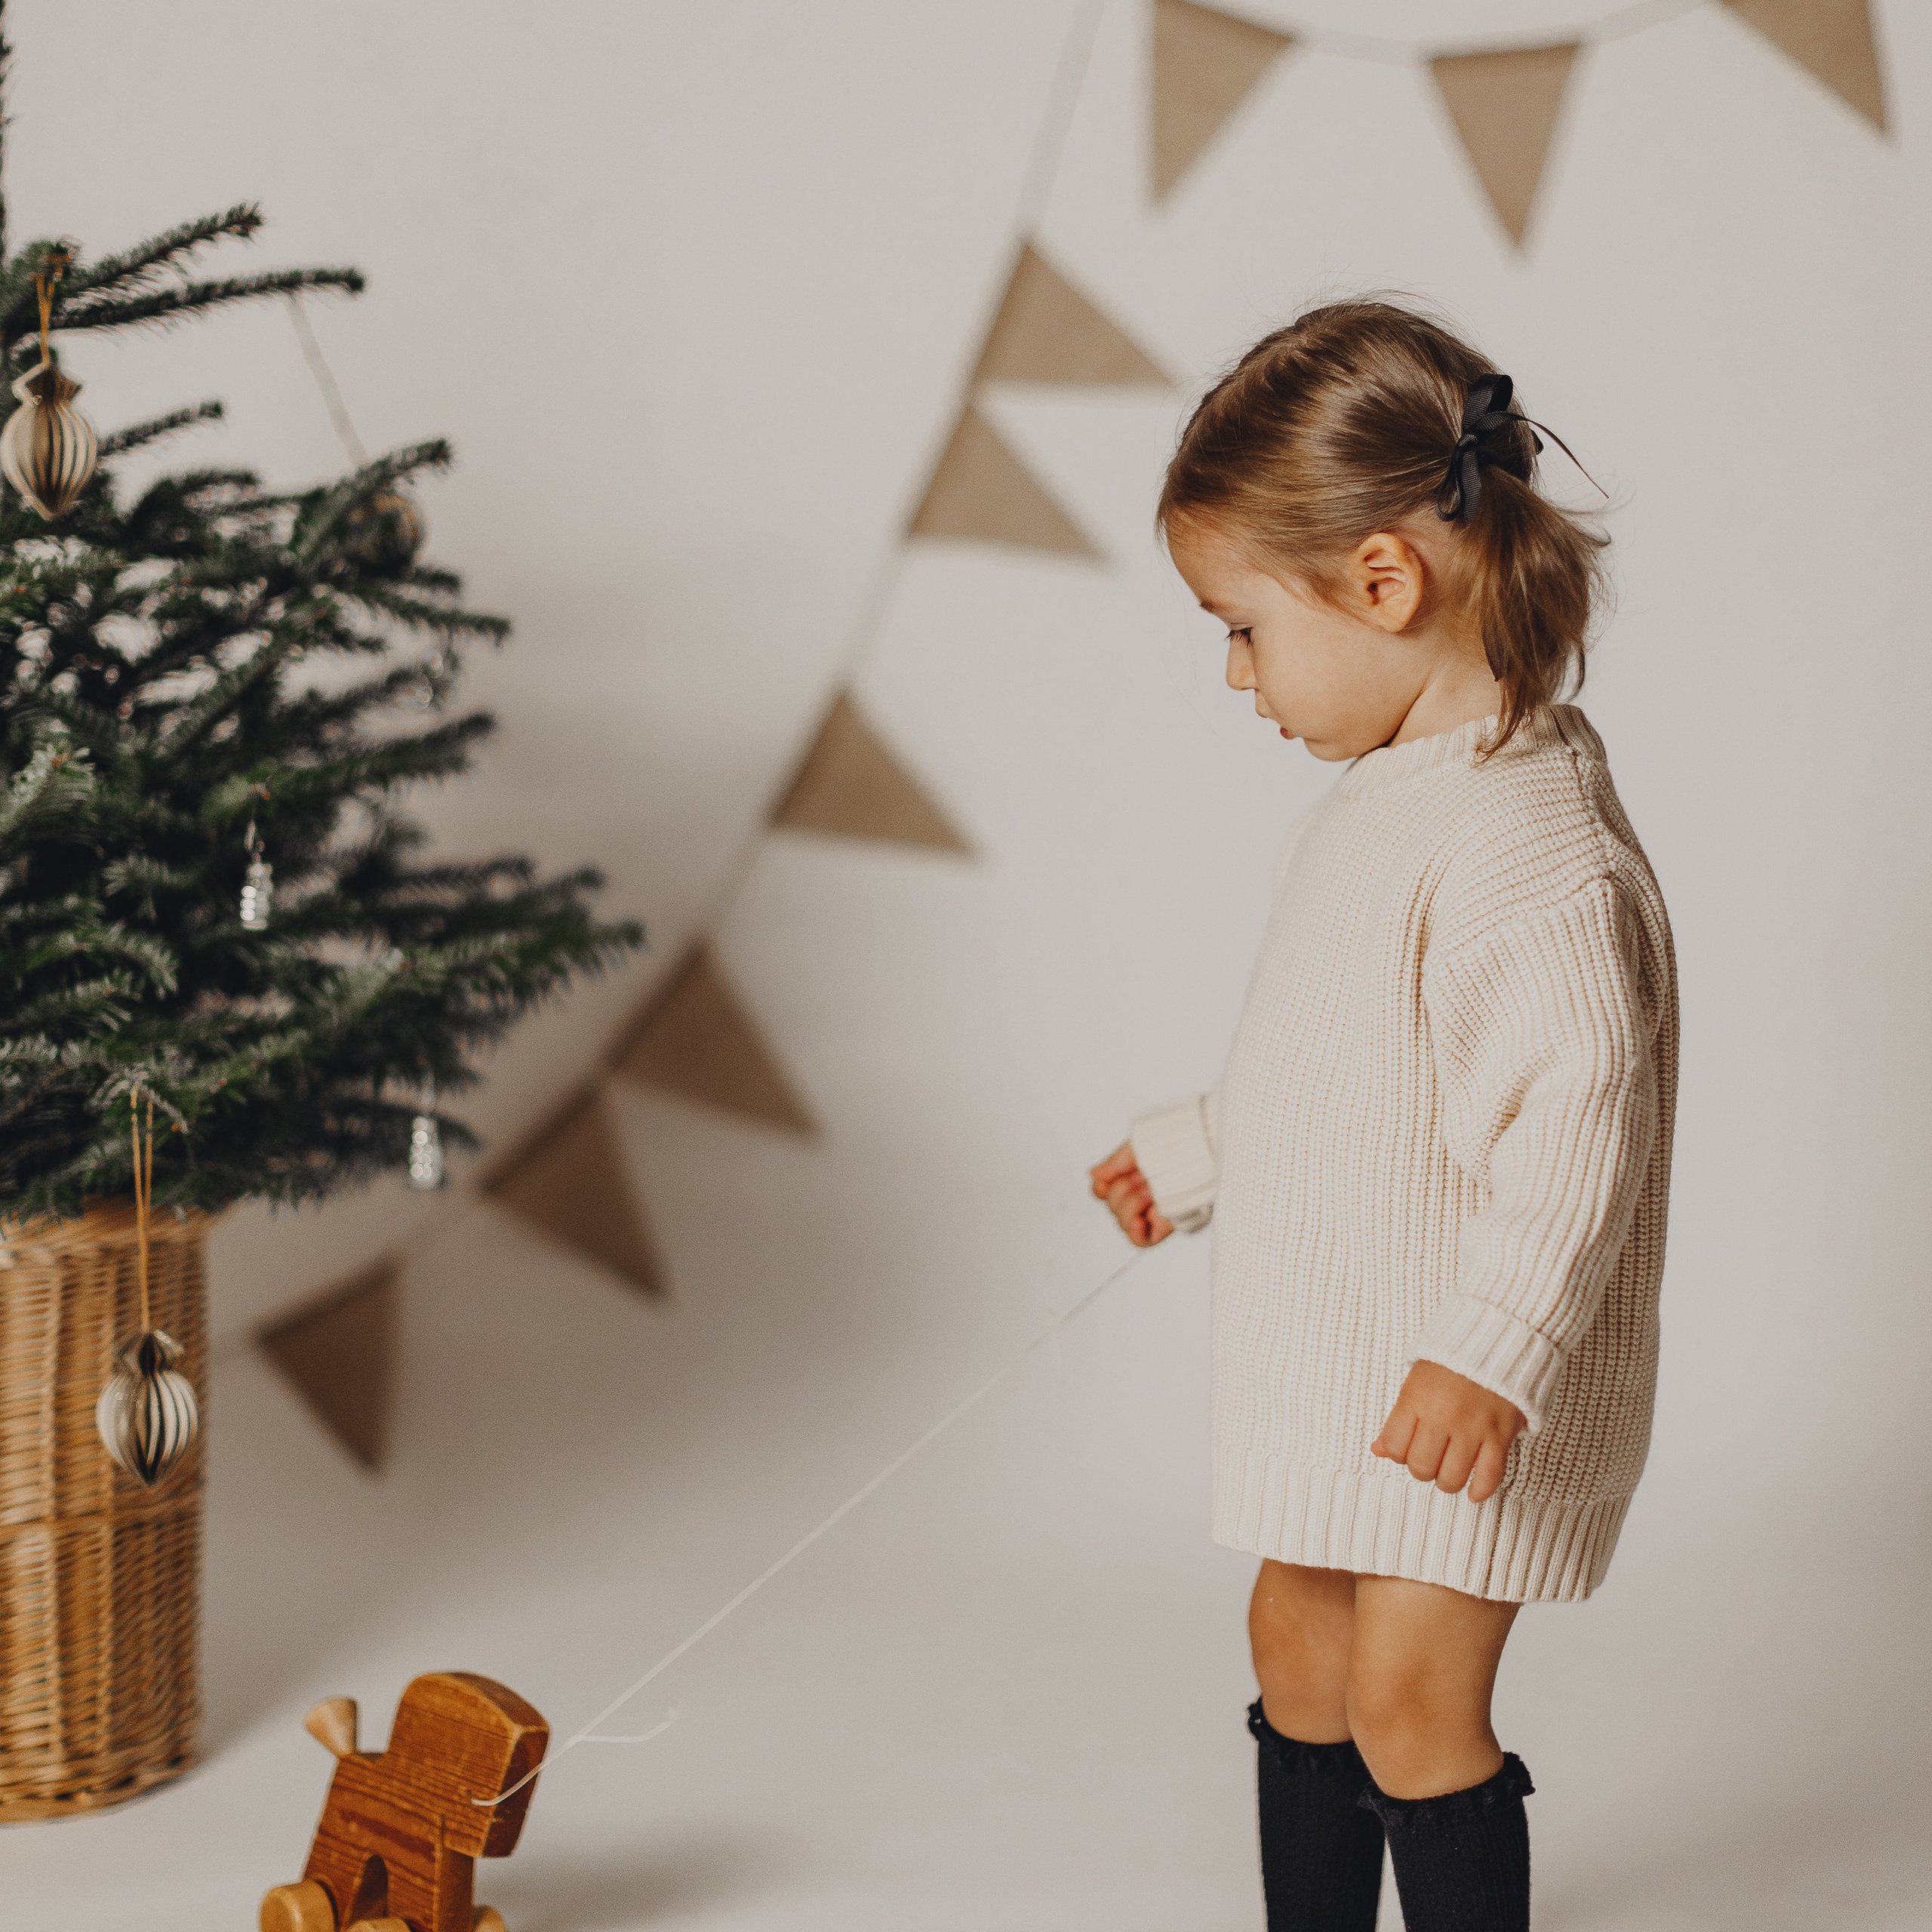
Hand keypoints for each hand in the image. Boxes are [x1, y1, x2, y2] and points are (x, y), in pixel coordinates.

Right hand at [1089, 1141, 1173, 1247]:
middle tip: (1142, 1179)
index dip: (1102, 1187)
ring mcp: (1151, 1211)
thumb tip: (1094, 1174)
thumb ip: (1115, 1163)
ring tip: (1149, 1192)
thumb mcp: (1139, 1147)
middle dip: (1122, 1191)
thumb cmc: (1177, 1143)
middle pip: (1112, 1205)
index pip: (1104, 1191)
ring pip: (1122, 1222)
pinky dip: (1134, 1233)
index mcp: (1133, 1175)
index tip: (1107, 1179)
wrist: (1201, 1152)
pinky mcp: (1165, 1226)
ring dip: (1131, 1204)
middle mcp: (1140, 1195)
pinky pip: (1142, 1241)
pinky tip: (1137, 1221)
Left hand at [1371, 1361, 1525, 1503]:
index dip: (1398, 1454)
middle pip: (1422, 1466)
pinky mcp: (1500, 1434)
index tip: (1407, 1450)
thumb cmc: (1450, 1362)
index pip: (1395, 1447)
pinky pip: (1489, 1475)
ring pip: (1453, 1476)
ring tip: (1450, 1473)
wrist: (1496, 1341)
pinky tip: (1474, 1492)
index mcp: (1416, 1399)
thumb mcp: (1415, 1382)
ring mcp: (1473, 1427)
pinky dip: (1480, 1490)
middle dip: (1422, 1470)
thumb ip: (1398, 1418)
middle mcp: (1442, 1416)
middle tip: (1430, 1462)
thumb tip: (1378, 1450)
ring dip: (1448, 1482)